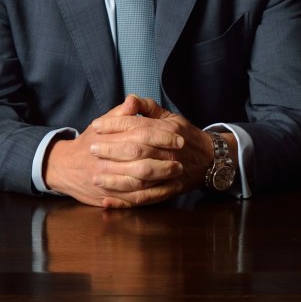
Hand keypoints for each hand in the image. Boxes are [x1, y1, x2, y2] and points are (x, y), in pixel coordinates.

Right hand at [44, 96, 184, 207]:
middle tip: (181, 160)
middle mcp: (106, 161)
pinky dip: (150, 197)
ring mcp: (107, 181)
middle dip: (165, 162)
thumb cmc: (88, 142)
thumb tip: (133, 101)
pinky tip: (165, 191)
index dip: (162, 136)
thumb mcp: (101, 123)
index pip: (140, 135)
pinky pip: (133, 200)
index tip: (178, 137)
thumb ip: (120, 113)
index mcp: (108, 139)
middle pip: (141, 162)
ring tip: (176, 175)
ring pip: (139, 183)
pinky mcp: (108, 197)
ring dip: (161, 180)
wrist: (65, 167)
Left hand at [91, 96, 217, 206]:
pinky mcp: (169, 190)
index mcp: (167, 129)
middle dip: (111, 150)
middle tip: (92, 149)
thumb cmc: (183, 135)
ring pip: (140, 176)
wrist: (209, 159)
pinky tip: (108, 201)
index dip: (115, 125)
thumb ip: (148, 107)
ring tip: (96, 176)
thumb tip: (130, 99)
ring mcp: (170, 172)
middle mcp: (169, 150)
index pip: (137, 124)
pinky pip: (146, 198)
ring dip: (116, 178)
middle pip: (136, 149)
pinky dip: (126, 202)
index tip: (95, 126)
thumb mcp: (169, 116)